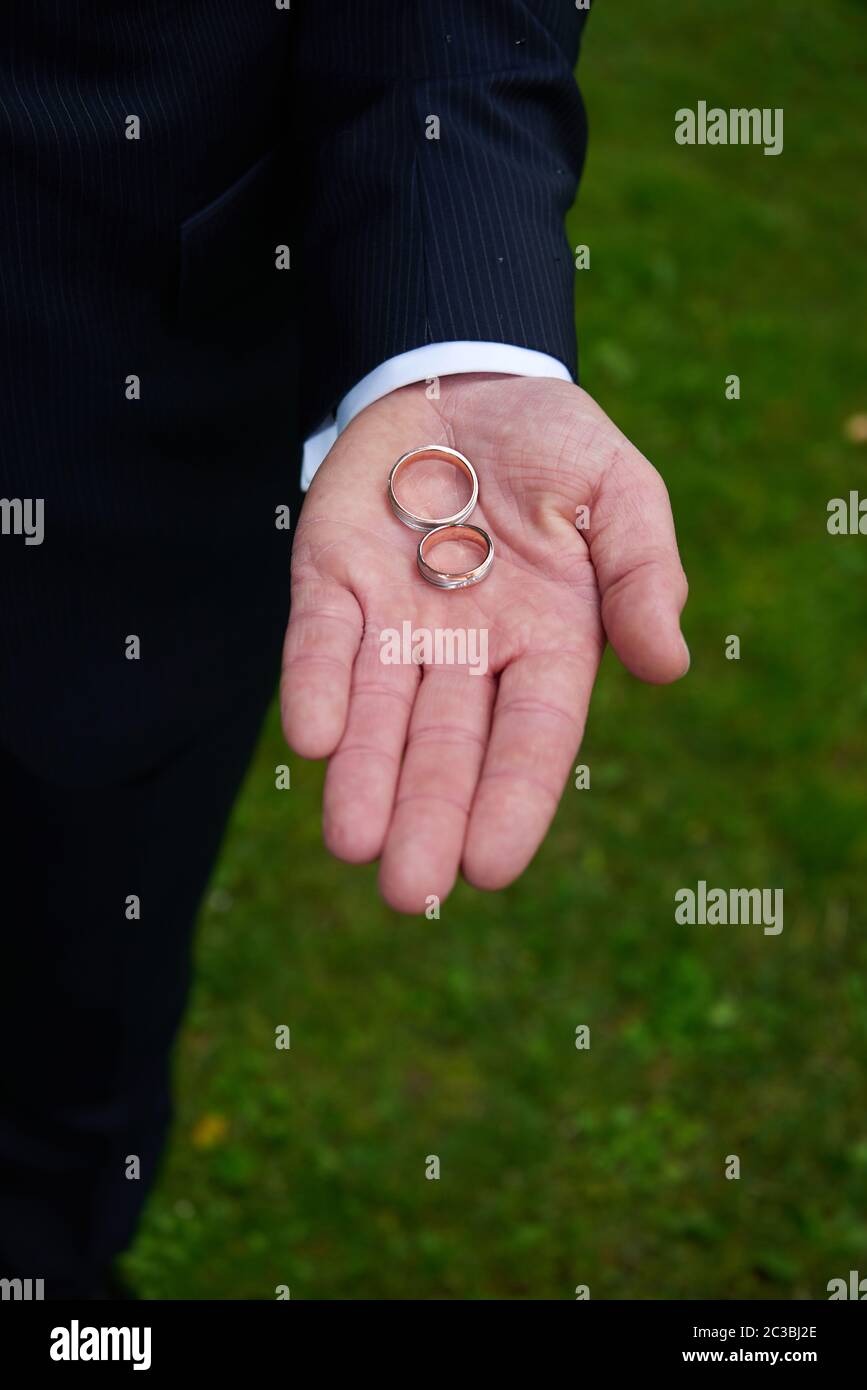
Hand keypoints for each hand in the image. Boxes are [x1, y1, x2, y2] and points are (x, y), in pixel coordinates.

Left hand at [281, 374, 688, 912]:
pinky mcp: (331, 580)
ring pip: (376, 712)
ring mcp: (394, 620)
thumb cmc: (555, 446)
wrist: (463, 381)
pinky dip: (316, 685)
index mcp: (548, 641)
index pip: (532, 736)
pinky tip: (314, 740)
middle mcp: (467, 649)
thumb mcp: (620, 493)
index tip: (490, 867)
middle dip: (428, 814)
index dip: (513, 798)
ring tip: (351, 843)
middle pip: (447, 746)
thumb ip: (644, 572)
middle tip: (407, 891)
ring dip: (363, 776)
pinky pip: (321, 640)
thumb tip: (667, 666)